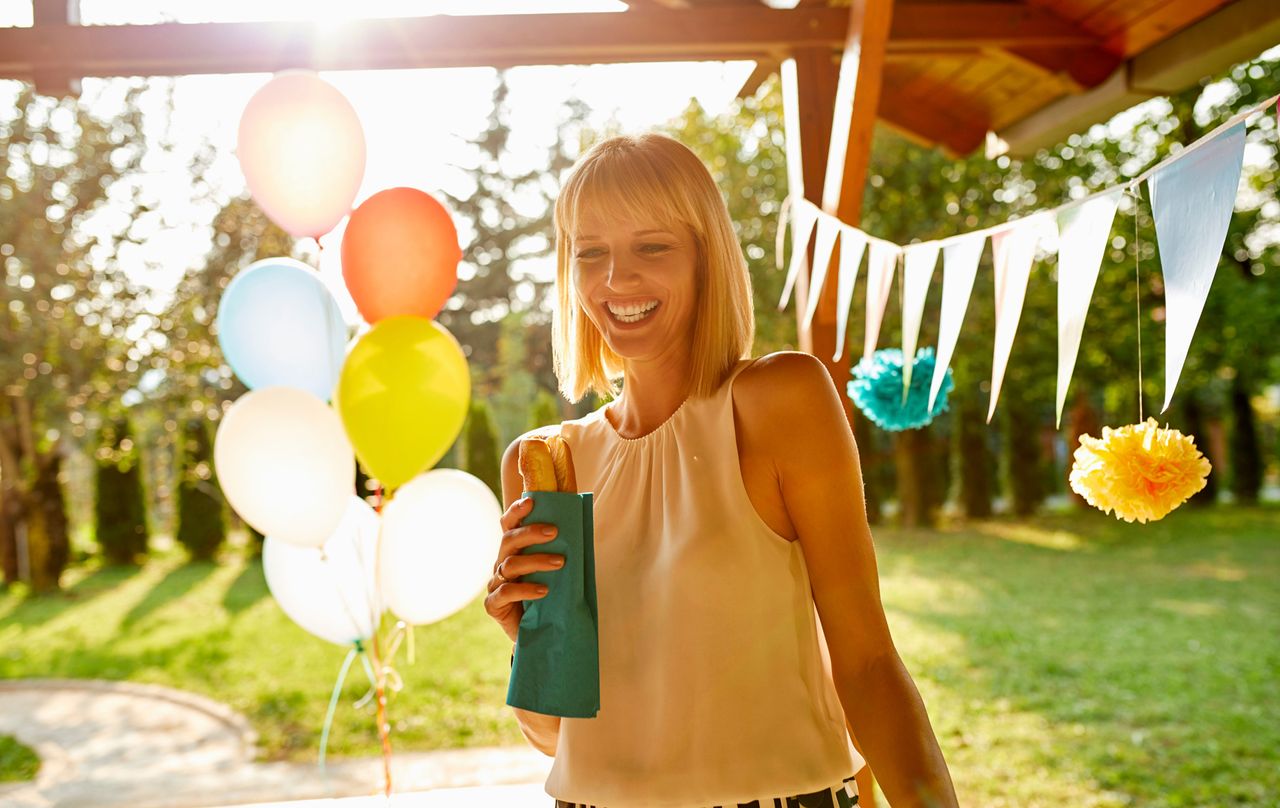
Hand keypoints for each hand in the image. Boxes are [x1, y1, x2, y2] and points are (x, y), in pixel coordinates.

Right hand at [485, 496, 563, 643]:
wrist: (538, 632)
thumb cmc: (548, 597)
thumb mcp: (554, 573)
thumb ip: (559, 551)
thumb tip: (581, 526)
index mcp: (514, 551)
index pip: (508, 525)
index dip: (516, 512)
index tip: (531, 502)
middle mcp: (501, 564)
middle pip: (508, 541)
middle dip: (530, 533)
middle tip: (554, 532)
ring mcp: (495, 584)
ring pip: (510, 565)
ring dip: (536, 561)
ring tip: (560, 563)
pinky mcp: (494, 605)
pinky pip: (506, 593)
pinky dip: (525, 590)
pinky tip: (543, 591)